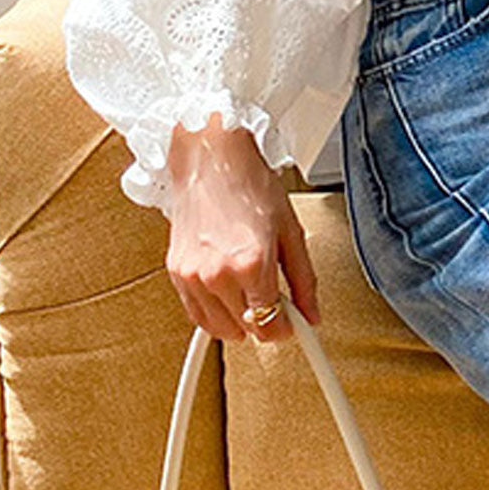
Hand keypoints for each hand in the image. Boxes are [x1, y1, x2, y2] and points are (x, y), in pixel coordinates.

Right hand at [164, 114, 320, 343]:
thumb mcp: (291, 231)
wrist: (212, 159)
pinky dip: (216, 315)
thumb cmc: (251, 185)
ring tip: (252, 291)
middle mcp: (218, 275)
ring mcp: (193, 277)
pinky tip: (230, 294)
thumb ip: (304, 280)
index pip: (271, 327)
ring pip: (221, 329)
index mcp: (251, 264)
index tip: (293, 322)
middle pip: (247, 330)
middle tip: (275, 295)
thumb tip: (312, 314)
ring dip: (241, 321)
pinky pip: (197, 316)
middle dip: (266, 321)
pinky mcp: (176, 273)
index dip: (287, 329)